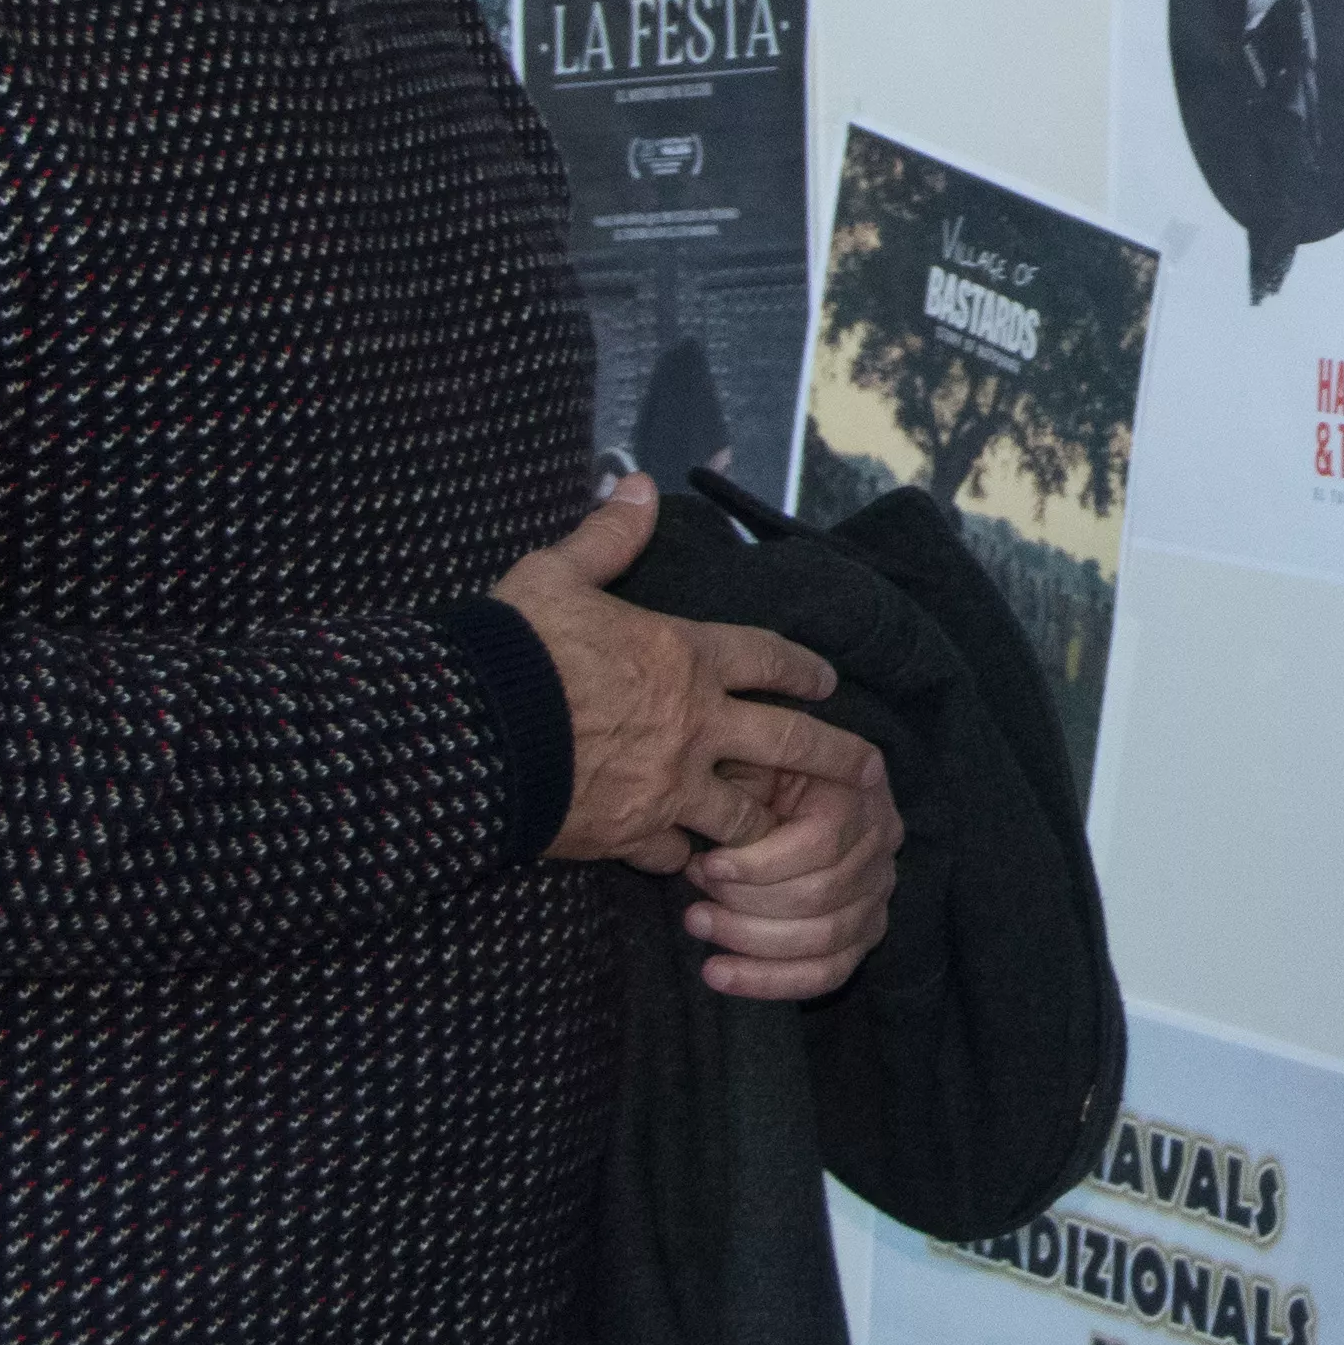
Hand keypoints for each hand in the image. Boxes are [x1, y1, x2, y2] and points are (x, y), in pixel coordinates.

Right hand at [490, 480, 884, 871]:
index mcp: (684, 656)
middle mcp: (694, 725)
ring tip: (781, 831)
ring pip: (743, 816)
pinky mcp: (631, 834)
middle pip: (790, 746)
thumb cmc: (516, 648)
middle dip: (836, 758)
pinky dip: (684, 858)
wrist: (472, 733)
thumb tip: (635, 484)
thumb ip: (607, 536)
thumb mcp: (557, 575)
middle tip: (870, 772)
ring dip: (762, 823)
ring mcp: (668, 786)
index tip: (828, 682)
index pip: (767, 657)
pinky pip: (675, 855)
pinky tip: (686, 860)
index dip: (803, 668)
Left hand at [683, 740, 901, 1000]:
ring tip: (698, 925)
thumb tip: (718, 838)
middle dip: (746, 906)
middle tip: (693, 904)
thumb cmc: (761, 767)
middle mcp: (881, 840)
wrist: (792, 783)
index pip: (821, 843)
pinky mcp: (866, 931)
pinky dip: (770, 981)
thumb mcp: (751, 756)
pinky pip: (827, 973)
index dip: (759, 863)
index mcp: (860, 788)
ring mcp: (879, 890)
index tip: (704, 866)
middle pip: (821, 895)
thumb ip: (742, 789)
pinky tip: (719, 975)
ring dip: (750, 941)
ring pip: (824, 938)